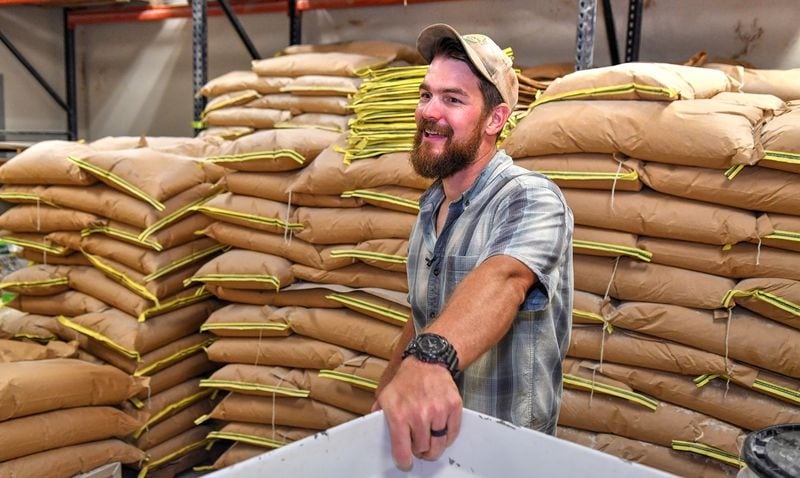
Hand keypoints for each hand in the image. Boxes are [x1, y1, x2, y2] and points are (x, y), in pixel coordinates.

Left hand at [375, 356, 462, 470]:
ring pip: (439, 444)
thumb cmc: (405, 380)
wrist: (426, 361)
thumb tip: (372, 431)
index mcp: (399, 414)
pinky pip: (452, 433)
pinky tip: (440, 430)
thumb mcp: (385, 396)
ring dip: (434, 445)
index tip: (406, 462)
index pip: (403, 450)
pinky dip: (447, 436)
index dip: (404, 460)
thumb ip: (378, 415)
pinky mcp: (453, 406)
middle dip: (419, 449)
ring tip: (429, 439)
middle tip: (418, 443)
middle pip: (423, 449)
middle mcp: (419, 414)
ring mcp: (438, 410)